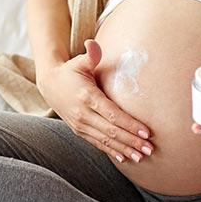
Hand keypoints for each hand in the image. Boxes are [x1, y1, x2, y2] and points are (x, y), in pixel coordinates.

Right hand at [38, 39, 154, 164]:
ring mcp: (80, 125)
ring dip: (124, 149)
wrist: (50, 85)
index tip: (146, 131)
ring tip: (142, 157)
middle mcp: (83, 114)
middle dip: (132, 141)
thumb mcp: (79, 61)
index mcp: (87, 97)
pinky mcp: (79, 131)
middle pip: (111, 131)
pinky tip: (125, 157)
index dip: (129, 124)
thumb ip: (90, 55)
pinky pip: (97, 144)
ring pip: (105, 140)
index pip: (112, 114)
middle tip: (150, 149)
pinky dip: (111, 151)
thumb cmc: (71, 71)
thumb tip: (93, 43)